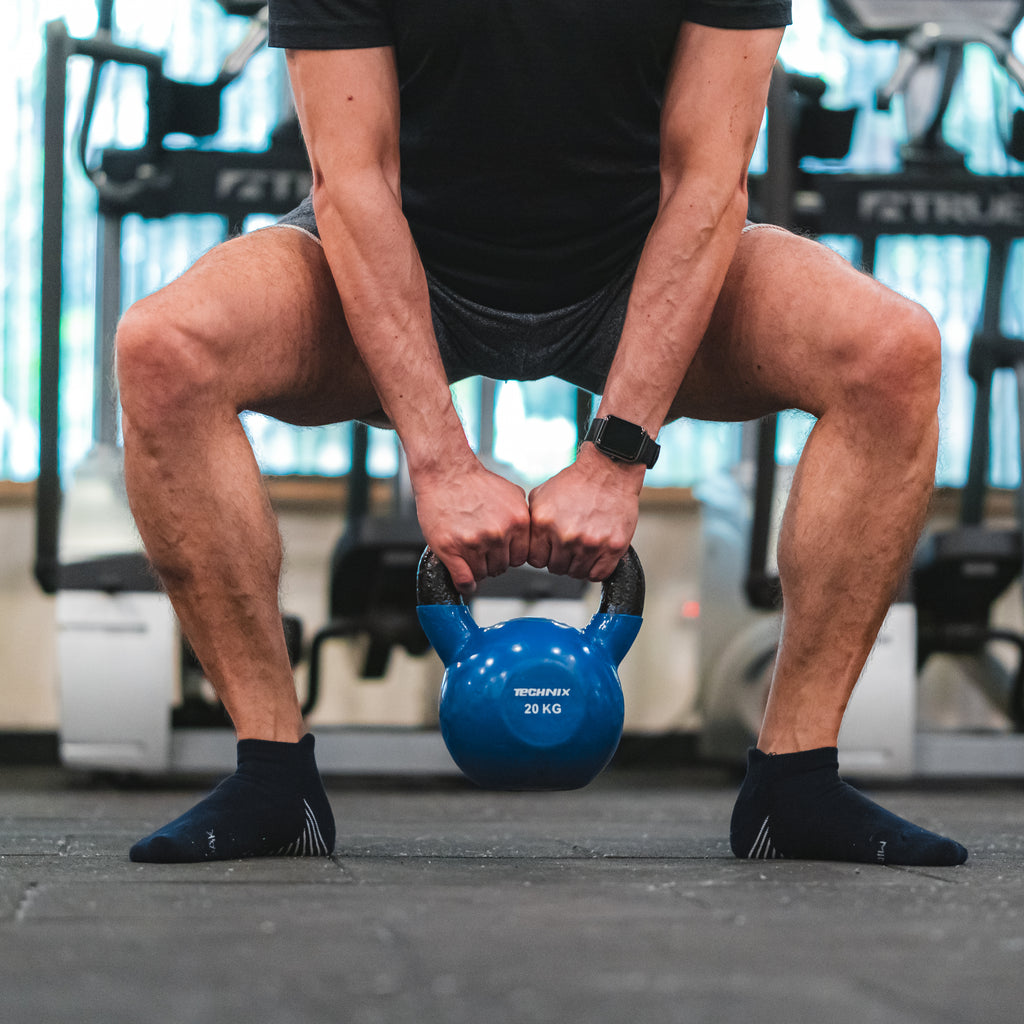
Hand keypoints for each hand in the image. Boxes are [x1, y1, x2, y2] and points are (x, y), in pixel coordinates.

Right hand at [413, 458, 530, 593]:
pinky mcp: (451, 549)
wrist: (445, 472)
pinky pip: (464, 580)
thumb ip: (522, 518)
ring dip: (476, 568)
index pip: (521, 558)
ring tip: (468, 553)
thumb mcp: (512, 494)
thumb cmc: (474, 482)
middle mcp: (498, 533)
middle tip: (480, 549)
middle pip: (501, 568)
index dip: (509, 556)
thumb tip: (528, 538)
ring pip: (482, 574)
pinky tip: (465, 581)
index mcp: (517, 522)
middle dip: (491, 561)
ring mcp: (474, 542)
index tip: (500, 552)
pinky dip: (465, 584)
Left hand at [527, 443, 643, 580]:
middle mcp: (566, 535)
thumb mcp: (540, 496)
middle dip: (561, 559)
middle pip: (556, 568)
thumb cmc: (576, 482)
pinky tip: (596, 554)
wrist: (607, 470)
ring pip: (577, 574)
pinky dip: (596, 569)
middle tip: (570, 544)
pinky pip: (598, 575)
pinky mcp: (613, 547)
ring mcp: (590, 543)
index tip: (551, 548)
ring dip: (578, 564)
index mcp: (544, 523)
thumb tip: (522, 542)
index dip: (544, 555)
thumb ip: (531, 523)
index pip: (536, 561)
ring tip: (583, 545)